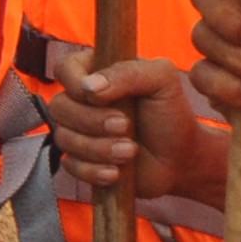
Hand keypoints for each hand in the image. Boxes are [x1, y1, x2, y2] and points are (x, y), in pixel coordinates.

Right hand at [48, 52, 216, 208]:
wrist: (181, 158)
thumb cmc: (171, 114)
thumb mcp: (161, 81)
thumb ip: (128, 72)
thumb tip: (90, 86)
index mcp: (97, 72)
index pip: (64, 69)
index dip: (75, 83)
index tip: (100, 97)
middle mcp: (82, 101)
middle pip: (59, 107)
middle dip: (92, 121)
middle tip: (126, 127)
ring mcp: (79, 132)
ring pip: (64, 138)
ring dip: (98, 148)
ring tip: (130, 151)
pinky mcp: (81, 160)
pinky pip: (70, 166)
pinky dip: (93, 171)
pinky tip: (116, 172)